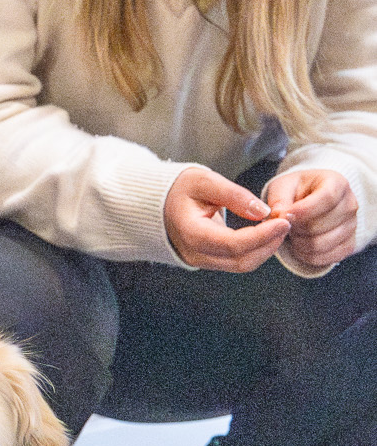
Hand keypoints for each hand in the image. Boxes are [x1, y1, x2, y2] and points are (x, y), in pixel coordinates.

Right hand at [163, 167, 293, 271]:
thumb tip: (263, 212)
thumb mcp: (204, 181)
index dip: (262, 235)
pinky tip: (265, 233)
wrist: (159, 202)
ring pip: (241, 265)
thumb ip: (234, 195)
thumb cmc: (179, 188)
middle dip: (269, 244)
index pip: (233, 244)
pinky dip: (256, 250)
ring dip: (265, 249)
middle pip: (241, 260)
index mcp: (191, 233)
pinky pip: (237, 262)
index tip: (283, 221)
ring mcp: (200, 260)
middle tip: (286, 222)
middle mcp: (195, 253)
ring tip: (279, 227)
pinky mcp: (208, 260)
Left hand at [264, 168, 357, 268]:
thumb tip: (278, 215)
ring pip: (322, 244)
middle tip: (285, 224)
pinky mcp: (348, 245)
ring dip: (299, 243)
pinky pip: (325, 258)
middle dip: (296, 228)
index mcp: (337, 183)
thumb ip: (279, 199)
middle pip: (321, 225)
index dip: (304, 210)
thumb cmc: (297, 191)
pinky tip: (299, 244)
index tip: (286, 216)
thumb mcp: (283, 186)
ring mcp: (352, 227)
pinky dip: (307, 255)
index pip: (327, 198)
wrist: (310, 201)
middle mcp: (350, 205)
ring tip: (292, 233)